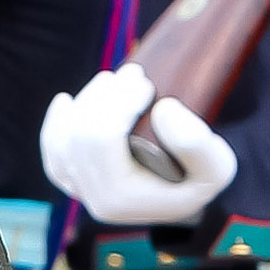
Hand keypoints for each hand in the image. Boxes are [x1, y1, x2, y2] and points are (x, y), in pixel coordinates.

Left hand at [41, 66, 234, 226]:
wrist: (187, 194)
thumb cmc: (200, 177)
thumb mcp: (217, 165)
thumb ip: (197, 144)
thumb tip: (162, 111)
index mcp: (119, 197)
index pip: (101, 139)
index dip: (116, 103)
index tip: (145, 83)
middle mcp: (93, 197)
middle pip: (79, 133)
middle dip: (103, 95)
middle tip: (134, 72)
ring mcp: (80, 188)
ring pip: (65, 135)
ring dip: (87, 100)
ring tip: (114, 80)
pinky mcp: (73, 178)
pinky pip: (53, 150)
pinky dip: (56, 123)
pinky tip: (65, 101)